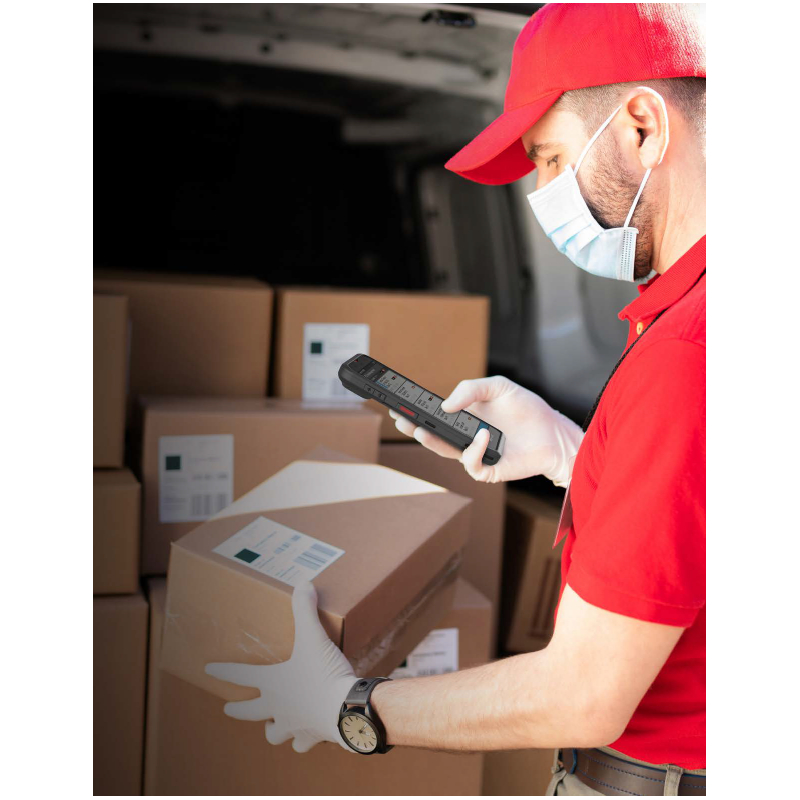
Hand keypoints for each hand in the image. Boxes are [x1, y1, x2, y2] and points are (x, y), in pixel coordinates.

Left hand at [205, 581, 356, 753]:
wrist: (344, 708)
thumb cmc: (324, 672)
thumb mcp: (313, 636)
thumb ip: (305, 610)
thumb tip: (304, 584)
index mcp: (273, 682)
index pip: (241, 675)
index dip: (224, 670)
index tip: (208, 670)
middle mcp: (276, 706)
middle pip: (249, 712)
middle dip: (237, 710)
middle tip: (227, 708)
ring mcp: (292, 724)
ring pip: (272, 733)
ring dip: (271, 729)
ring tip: (271, 726)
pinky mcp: (309, 736)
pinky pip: (300, 743)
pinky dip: (302, 739)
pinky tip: (306, 735)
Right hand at [389, 376, 582, 485]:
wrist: (554, 432)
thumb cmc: (527, 410)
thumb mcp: (499, 387)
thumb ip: (471, 389)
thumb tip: (445, 405)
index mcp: (466, 417)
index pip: (436, 415)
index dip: (418, 411)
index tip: (401, 404)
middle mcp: (466, 436)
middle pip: (433, 435)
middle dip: (414, 428)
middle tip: (400, 419)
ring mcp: (476, 453)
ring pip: (445, 451)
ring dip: (431, 442)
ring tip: (422, 430)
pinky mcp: (489, 469)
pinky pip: (472, 463)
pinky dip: (473, 450)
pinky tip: (480, 435)